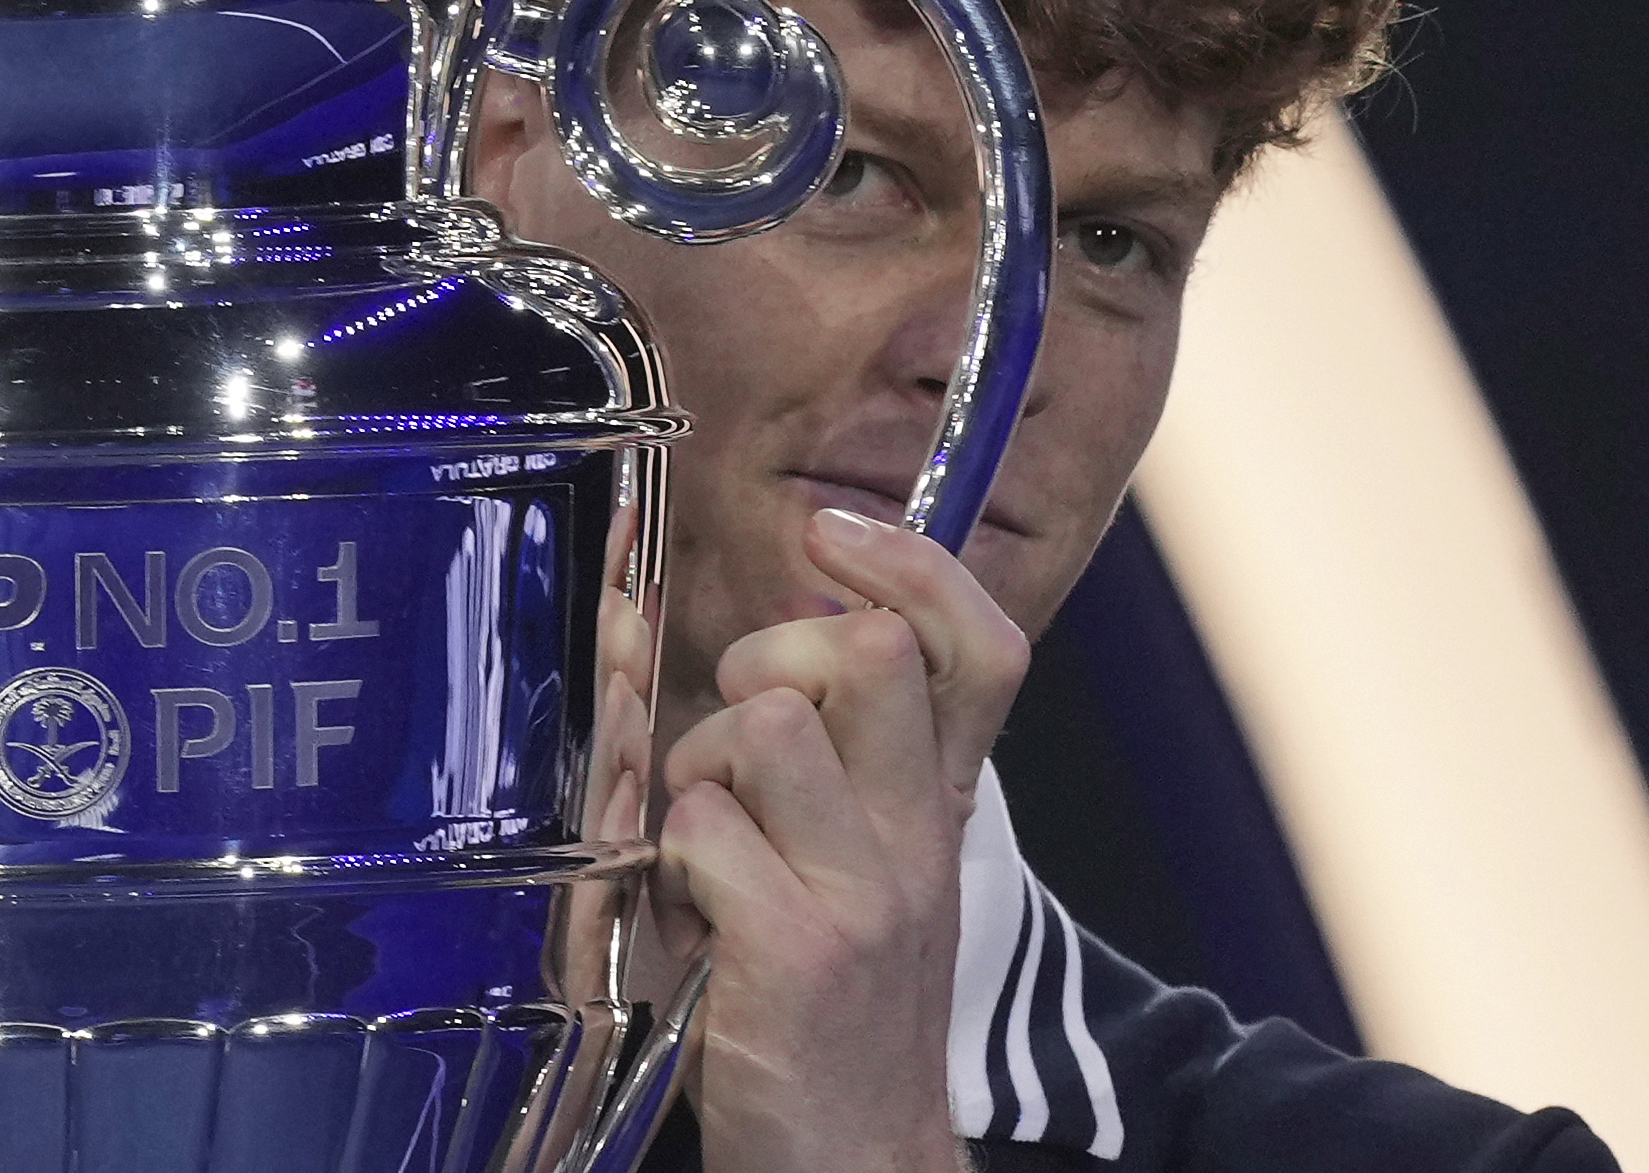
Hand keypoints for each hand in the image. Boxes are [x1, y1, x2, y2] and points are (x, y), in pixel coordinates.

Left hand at [654, 507, 1030, 1172]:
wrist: (854, 1161)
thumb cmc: (834, 1010)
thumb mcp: (868, 874)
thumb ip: (839, 770)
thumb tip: (763, 657)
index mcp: (941, 810)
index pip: (983, 647)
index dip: (917, 566)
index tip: (833, 538)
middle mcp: (921, 840)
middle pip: (867, 652)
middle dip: (768, 659)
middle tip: (735, 737)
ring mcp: (865, 893)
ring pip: (767, 723)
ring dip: (701, 764)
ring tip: (702, 839)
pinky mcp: (797, 948)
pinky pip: (699, 827)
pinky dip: (665, 862)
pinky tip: (682, 918)